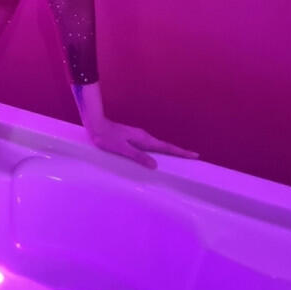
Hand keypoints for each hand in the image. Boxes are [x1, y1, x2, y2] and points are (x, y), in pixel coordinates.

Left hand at [85, 118, 199, 168]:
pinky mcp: (132, 138)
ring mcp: (138, 136)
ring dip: (169, 151)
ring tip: (178, 158)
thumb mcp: (122, 149)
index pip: (166, 147)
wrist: (96, 124)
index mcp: (144, 139)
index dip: (180, 152)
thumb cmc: (107, 138)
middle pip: (165, 146)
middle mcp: (144, 137)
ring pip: (158, 146)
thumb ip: (138, 156)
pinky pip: (150, 146)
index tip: (194, 155)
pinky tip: (156, 156)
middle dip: (178, 152)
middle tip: (191, 157)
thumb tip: (155, 165)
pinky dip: (158, 150)